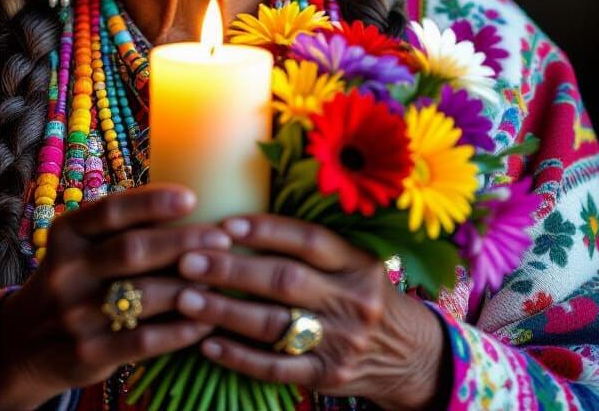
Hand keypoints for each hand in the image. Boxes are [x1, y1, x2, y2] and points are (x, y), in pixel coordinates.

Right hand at [0, 184, 231, 410]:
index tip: (192, 198)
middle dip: (182, 242)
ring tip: (220, 279)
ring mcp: (74, 314)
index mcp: (66, 233)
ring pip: (141, 296)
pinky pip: (142, 340)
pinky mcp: (87, 354)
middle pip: (131, 250)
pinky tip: (205, 322)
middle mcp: (66, 271)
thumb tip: (189, 200)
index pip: (111, 210)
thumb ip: (122, 224)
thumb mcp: (82, 243)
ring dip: (188, 287)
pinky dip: (179, 330)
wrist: (27, 341)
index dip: (153, 202)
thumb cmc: (76, 277)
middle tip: (221, 238)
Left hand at [173, 213, 447, 410]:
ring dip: (224, 311)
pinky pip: (276, 368)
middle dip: (231, 270)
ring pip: (274, 324)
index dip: (265, 230)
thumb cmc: (365, 294)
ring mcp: (341, 342)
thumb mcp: (355, 261)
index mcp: (357, 262)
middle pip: (284, 281)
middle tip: (188, 259)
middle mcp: (351, 300)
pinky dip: (239, 357)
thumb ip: (313, 246)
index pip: (308, 240)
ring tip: (186, 298)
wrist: (411, 355)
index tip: (225, 224)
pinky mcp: (328, 378)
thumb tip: (243, 220)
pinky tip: (208, 343)